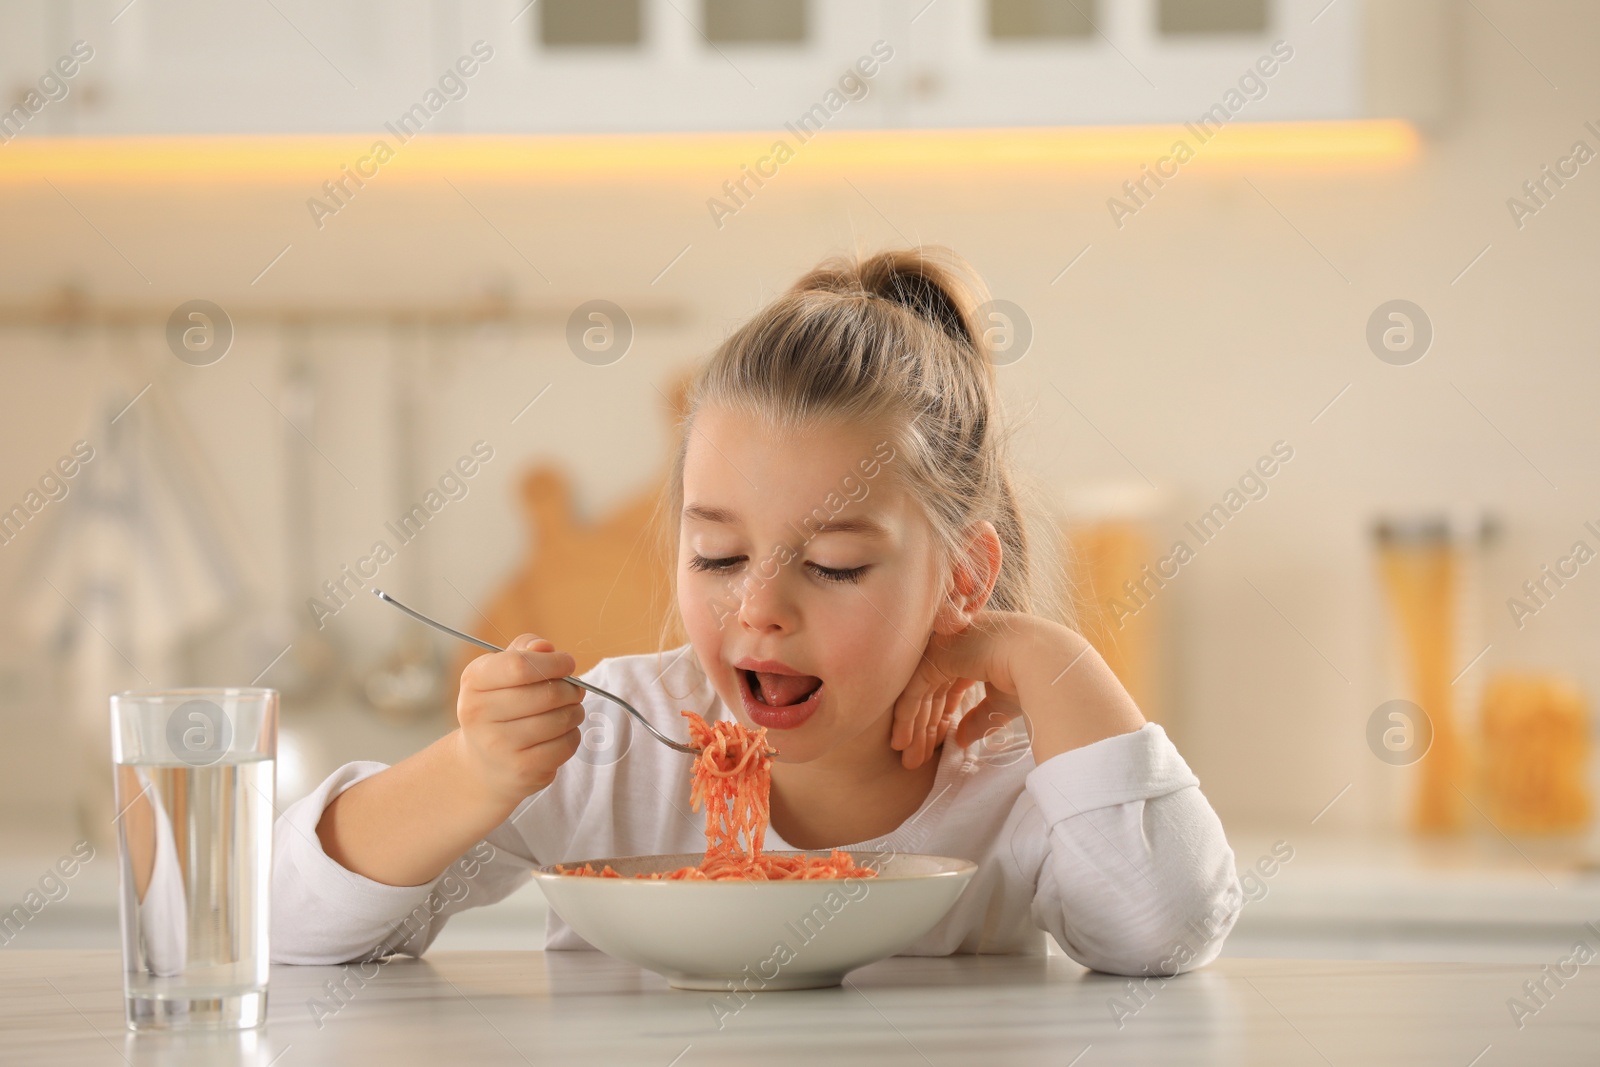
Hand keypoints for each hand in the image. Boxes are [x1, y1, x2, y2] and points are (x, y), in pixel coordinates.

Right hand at [454, 635, 585, 808]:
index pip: (520, 665)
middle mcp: (479, 714)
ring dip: (574, 711)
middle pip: (548, 694)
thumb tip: (545, 647)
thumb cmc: (500, 706)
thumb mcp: (501, 672)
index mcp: (474, 681)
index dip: (553, 662)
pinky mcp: (522, 769)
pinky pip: (566, 745)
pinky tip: (560, 734)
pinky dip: (572, 735)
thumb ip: (524, 652)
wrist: (483, 763)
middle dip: (571, 689)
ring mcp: (499, 745)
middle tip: (573, 690)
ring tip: (567, 710)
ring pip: (561, 719)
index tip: (567, 664)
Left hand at [889, 611, 1033, 769]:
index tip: (937, 744)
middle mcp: (954, 647)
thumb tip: (961, 739)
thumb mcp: (1001, 705)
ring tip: (908, 760)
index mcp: (973, 653)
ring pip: (920, 694)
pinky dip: (906, 718)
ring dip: (913, 728)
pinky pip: (913, 691)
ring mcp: (943, 648)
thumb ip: (979, 719)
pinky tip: (901, 743)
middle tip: (916, 759)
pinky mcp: (934, 656)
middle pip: (932, 693)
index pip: (949, 688)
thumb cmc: (1029, 680)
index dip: (942, 718)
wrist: (1039, 662)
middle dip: (925, 728)